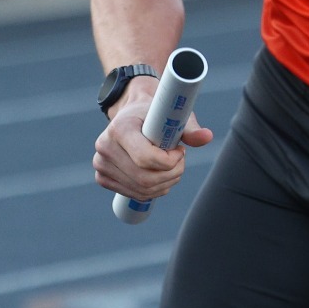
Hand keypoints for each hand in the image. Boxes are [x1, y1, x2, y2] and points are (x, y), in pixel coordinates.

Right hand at [91, 77, 212, 202]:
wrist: (132, 113)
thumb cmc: (155, 113)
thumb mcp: (173, 114)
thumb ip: (190, 128)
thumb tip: (207, 137)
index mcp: (120, 128)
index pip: (145, 158)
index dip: (170, 161)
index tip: (180, 150)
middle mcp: (105, 146)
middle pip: (145, 178)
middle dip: (171, 174)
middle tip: (180, 162)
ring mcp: (101, 164)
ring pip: (141, 189)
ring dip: (165, 184)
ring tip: (172, 167)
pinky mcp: (103, 177)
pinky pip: (133, 194)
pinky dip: (153, 190)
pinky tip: (160, 176)